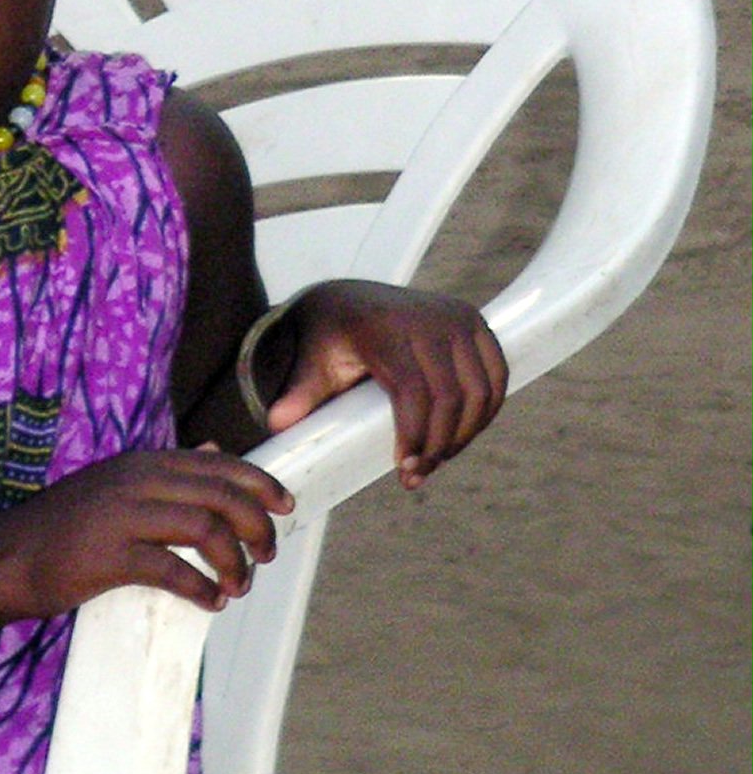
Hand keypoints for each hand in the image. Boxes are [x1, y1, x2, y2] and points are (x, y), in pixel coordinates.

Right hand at [16, 448, 292, 615]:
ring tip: (239, 585)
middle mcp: (135, 482)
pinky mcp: (110, 556)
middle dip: (255, 526)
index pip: (216, 464)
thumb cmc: (62, 526)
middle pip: (219, 495)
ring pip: (205, 530)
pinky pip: (174, 570)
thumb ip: (164, 470)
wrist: (7, 557)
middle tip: (266, 553)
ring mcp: (122, 517)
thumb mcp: (113, 483)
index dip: (258, 483)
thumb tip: (213, 448)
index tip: (285, 505)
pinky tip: (210, 601)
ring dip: (234, 562)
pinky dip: (202, 588)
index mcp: (140, 463)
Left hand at [262, 280, 507, 487]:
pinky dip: (486, 412)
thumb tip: (278, 426)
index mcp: (385, 328)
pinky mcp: (475, 323)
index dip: (415, 435)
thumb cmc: (329, 335)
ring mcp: (457, 318)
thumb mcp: (311, 361)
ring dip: (466, 434)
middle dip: (440, 445)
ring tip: (437, 461)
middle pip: (451, 397)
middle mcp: (428, 319)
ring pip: (480, 391)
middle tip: (417, 475)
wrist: (351, 297)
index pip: (413, 391)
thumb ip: (299, 393)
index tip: (404, 468)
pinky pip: (496, 377)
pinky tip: (461, 437)